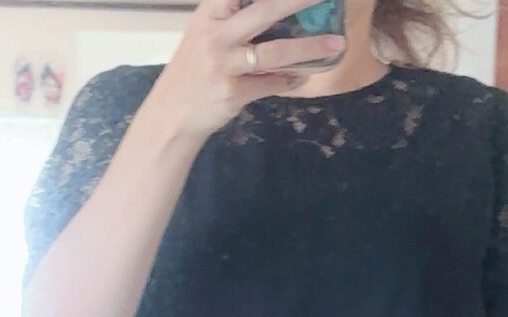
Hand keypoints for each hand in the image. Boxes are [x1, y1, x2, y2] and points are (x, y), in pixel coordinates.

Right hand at [147, 0, 346, 140]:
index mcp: (210, 13)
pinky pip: (270, 84)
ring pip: (274, 52)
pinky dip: (289, 80)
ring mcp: (224, 65)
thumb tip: (277, 10)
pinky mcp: (232, 93)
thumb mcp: (206, 33)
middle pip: (264, 10)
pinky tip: (302, 77)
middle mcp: (216, 35)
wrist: (171, 114)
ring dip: (309, 48)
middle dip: (298, 1)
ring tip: (336, 44)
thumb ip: (232, 16)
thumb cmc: (193, 70)